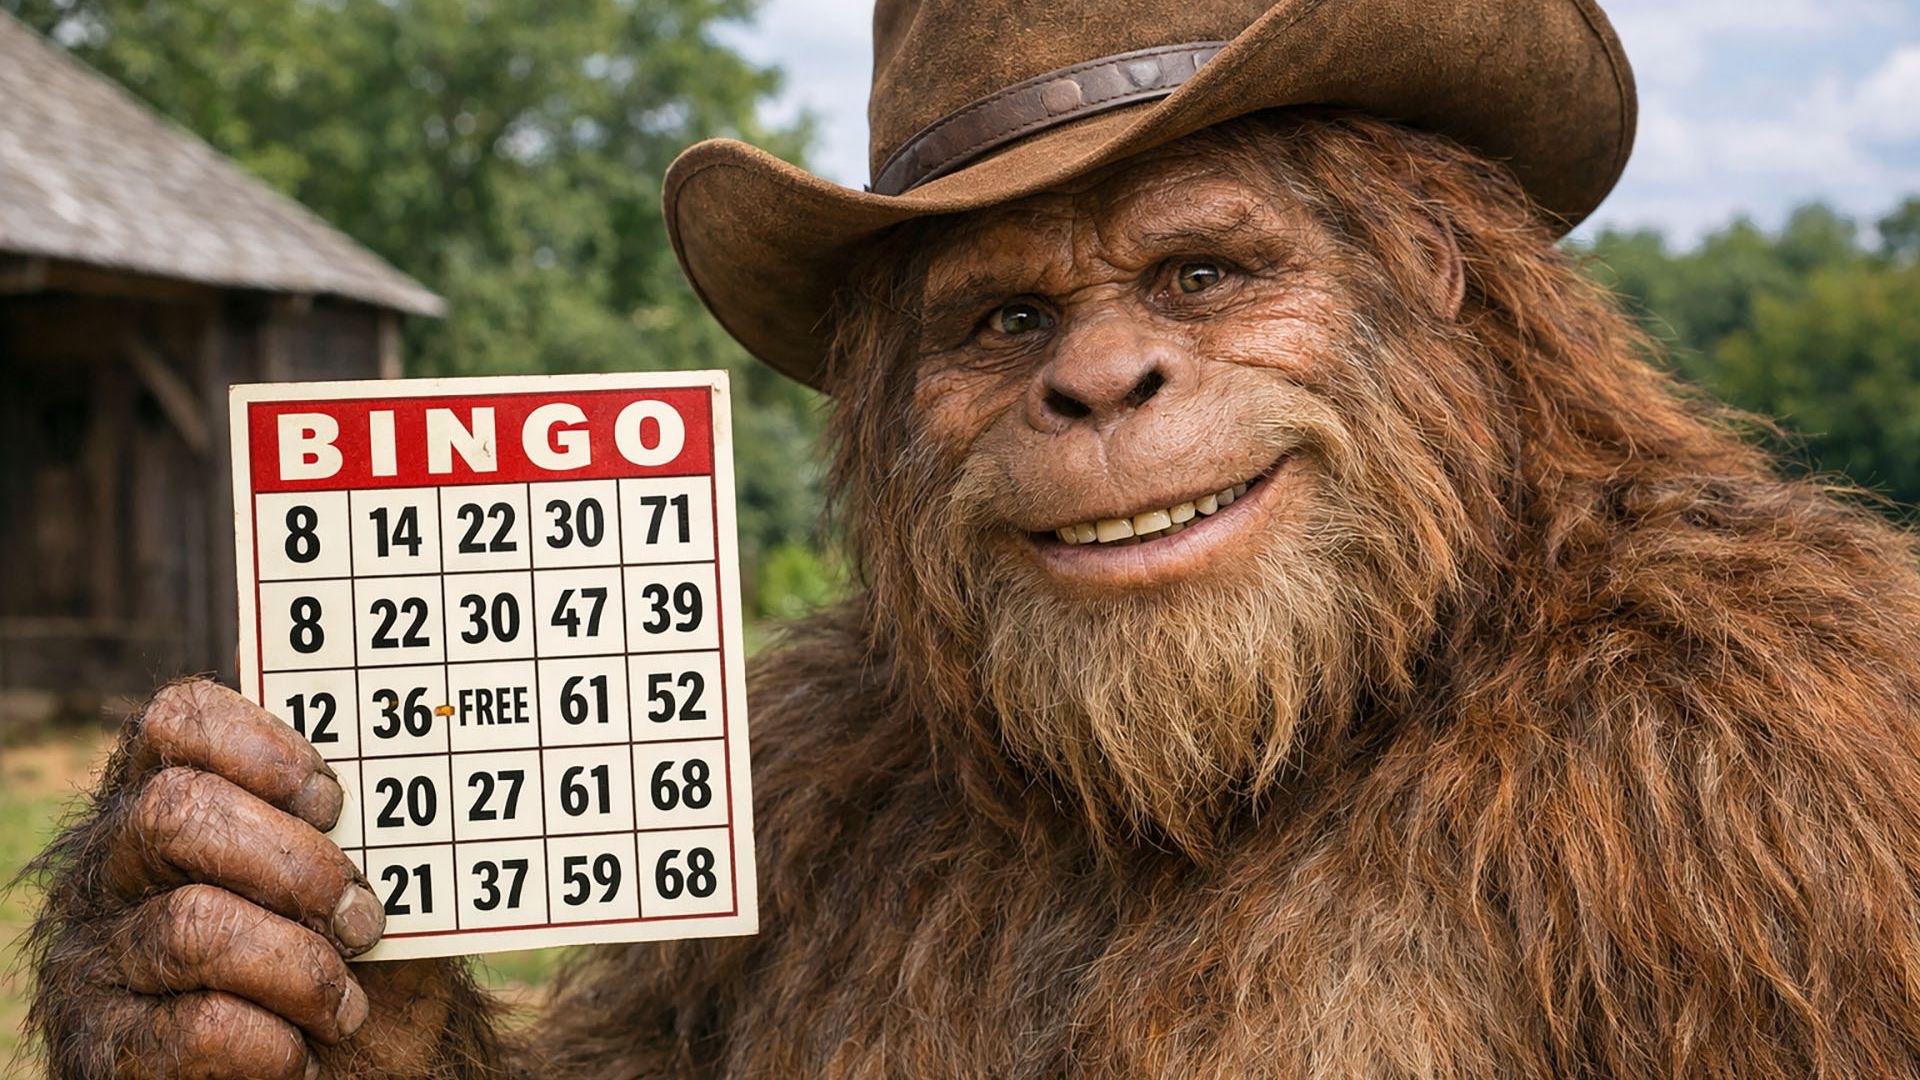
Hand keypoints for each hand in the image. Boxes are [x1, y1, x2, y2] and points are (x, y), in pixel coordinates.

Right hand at [23, 679, 486, 1077]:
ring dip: (301, 966)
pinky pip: (194, 1026)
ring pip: (191, 924)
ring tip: (346, 1005)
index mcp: (185, 804)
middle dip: (295, 864)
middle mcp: (121, 870)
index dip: (255, 744)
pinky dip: (273, 1043)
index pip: (178, 722)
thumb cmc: (362, 970)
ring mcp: (102, 957)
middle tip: (363, 916)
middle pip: (175, 812)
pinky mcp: (108, 1046)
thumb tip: (422, 779)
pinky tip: (300, 1052)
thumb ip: (380, 833)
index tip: (334, 798)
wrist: (353, 1079)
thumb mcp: (382, 889)